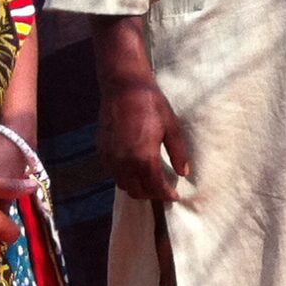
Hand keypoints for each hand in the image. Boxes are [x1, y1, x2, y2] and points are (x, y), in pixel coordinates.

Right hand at [102, 75, 192, 203]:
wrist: (124, 88)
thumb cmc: (151, 105)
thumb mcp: (171, 127)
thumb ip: (178, 153)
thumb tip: (184, 172)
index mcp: (143, 157)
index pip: (155, 187)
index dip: (165, 195)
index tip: (174, 196)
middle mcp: (124, 162)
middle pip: (137, 191)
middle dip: (151, 195)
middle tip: (163, 191)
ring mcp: (110, 158)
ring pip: (123, 185)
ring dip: (137, 187)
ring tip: (149, 182)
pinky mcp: (102, 152)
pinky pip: (113, 174)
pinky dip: (125, 177)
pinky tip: (134, 169)